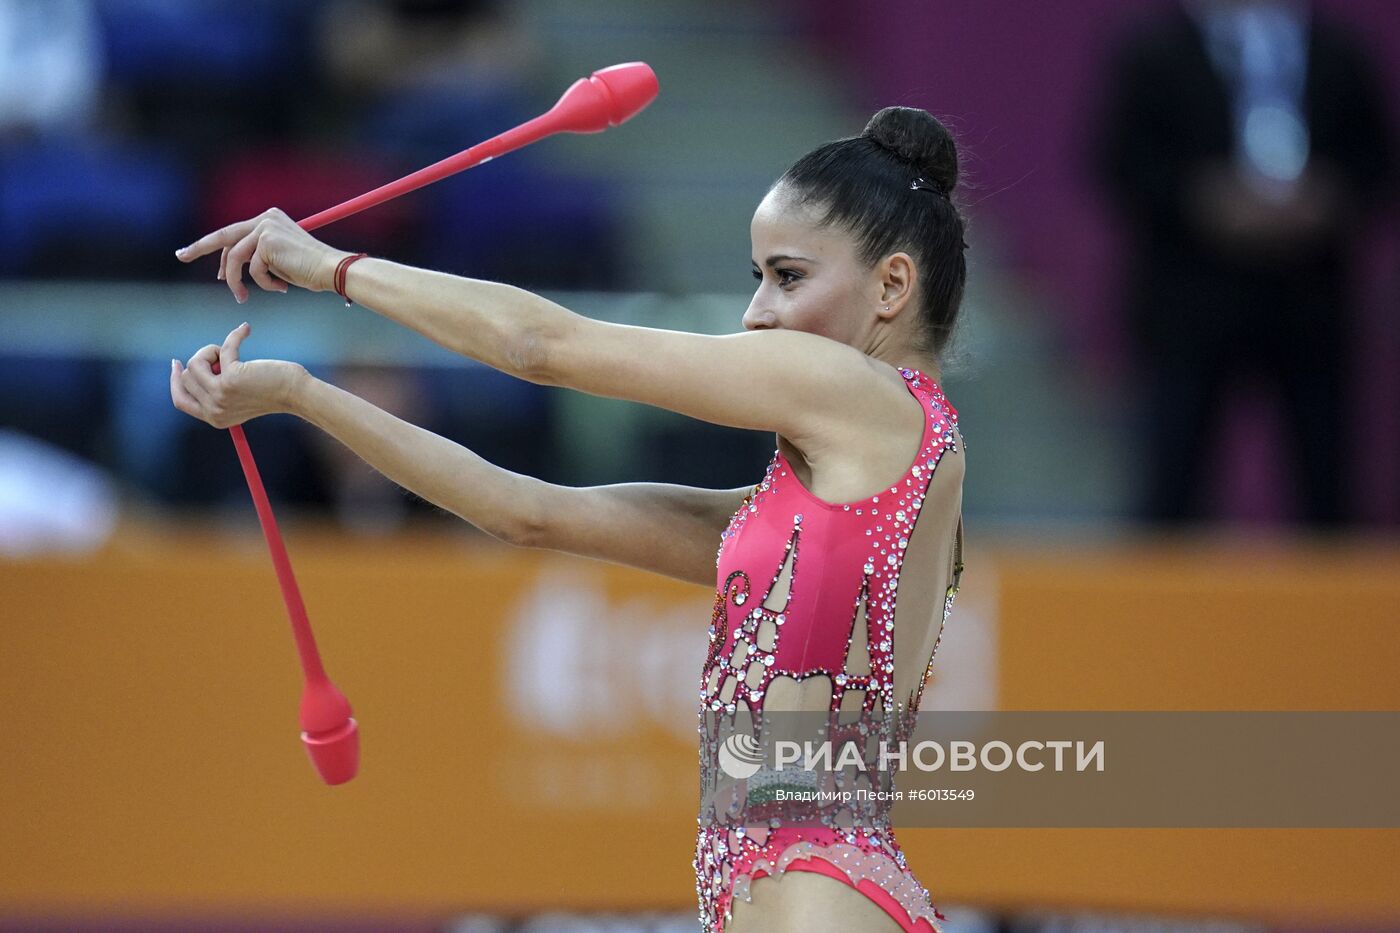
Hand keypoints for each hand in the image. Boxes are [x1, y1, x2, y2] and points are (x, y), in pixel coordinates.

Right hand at [170, 322, 306, 427]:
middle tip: (223, 357)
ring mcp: (221, 395)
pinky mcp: (231, 378)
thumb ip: (216, 390)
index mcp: (214, 418)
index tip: (176, 362)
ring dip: (212, 350)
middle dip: (202, 360)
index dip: (175, 380)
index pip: (180, 401)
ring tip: (232, 351)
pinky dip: (235, 336)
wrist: (295, 394)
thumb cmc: (270, 392)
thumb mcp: (237, 398)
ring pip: (195, 363)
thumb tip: (191, 366)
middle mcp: (214, 410)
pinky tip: (245, 330)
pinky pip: (222, 348)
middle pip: (187, 376)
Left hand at [174, 207, 353, 303]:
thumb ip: (257, 256)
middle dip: (199, 248)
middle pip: (223, 236)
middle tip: (181, 255)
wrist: (332, 270)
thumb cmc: (310, 270)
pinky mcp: (266, 242)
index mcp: (267, 219)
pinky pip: (253, 270)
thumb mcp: (279, 260)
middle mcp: (264, 218)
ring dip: (238, 282)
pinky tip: (281, 288)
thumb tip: (231, 269)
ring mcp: (264, 228)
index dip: (212, 247)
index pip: (232, 233)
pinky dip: (265, 284)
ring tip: (242, 297)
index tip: (190, 252)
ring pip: (236, 258)